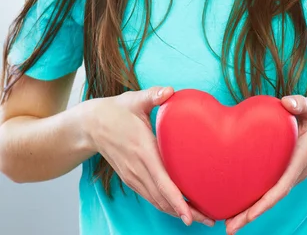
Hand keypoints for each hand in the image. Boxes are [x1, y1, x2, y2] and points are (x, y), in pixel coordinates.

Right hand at [86, 85, 215, 227]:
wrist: (91, 125)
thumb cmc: (116, 111)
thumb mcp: (135, 100)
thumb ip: (153, 95)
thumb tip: (170, 90)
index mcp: (143, 151)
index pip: (161, 182)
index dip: (176, 200)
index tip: (190, 214)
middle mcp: (137, 168)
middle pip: (162, 198)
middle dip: (185, 212)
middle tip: (210, 220)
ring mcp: (132, 176)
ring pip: (156, 201)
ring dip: (176, 211)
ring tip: (200, 217)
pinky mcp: (130, 178)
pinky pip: (150, 196)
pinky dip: (165, 205)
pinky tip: (179, 207)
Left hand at [224, 94, 306, 234]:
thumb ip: (302, 104)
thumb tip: (287, 102)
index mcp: (301, 158)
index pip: (283, 185)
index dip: (266, 201)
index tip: (250, 215)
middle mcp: (297, 170)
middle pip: (274, 197)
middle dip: (252, 214)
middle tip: (228, 228)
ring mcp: (293, 172)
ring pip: (271, 194)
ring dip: (251, 209)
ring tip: (228, 221)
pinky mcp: (288, 168)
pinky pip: (271, 186)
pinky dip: (257, 196)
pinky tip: (240, 199)